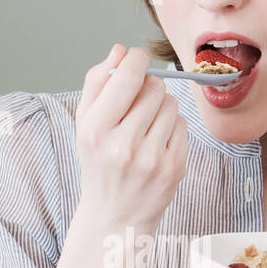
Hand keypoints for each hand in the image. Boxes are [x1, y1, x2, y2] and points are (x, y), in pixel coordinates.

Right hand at [75, 44, 187, 233]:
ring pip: (171, 104)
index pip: (128, 78)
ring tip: (145, 126)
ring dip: (161, 107)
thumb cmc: (99, 163)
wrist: (115, 217)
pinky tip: (157, 142)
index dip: (137, 60)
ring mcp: (152, 158)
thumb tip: (121, 50)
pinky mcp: (174, 168)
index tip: (137, 60)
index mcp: (96, 130)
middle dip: (148, 87)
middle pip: (154, 87)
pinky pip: (182, 125)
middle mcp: (123, 145)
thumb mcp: (84, 124)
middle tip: (137, 104)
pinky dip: (171, 127)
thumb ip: (97, 82)